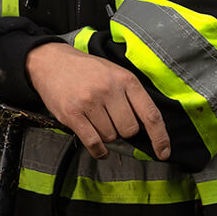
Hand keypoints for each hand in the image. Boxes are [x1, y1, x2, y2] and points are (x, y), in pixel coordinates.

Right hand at [26, 42, 169, 160]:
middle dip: (123, 131)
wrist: (52, 62)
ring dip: (107, 136)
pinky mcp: (72, 114)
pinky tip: (99, 147)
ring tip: (96, 119)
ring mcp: (90, 102)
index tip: (164, 153)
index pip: (150, 114)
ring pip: (111, 137)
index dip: (160, 137)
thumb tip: (146, 130)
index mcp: (126, 79)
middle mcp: (109, 89)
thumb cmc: (88, 71)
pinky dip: (99, 150)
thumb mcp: (115, 73)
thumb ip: (131, 97)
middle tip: (111, 119)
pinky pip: (94, 143)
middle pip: (130, 130)